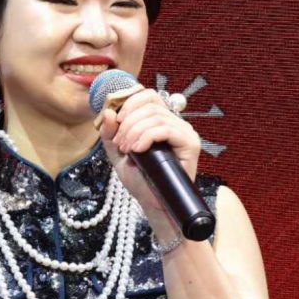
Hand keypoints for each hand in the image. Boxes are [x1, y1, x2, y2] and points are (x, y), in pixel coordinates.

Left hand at [98, 87, 201, 230]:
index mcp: (160, 120)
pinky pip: (165, 129)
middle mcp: (175, 122)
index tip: (117, 121)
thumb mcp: (118, 153)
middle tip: (120, 143)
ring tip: (127, 150)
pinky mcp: (190, 143)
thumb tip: (108, 112)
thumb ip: (110, 134)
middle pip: (149, 104)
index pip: (147, 95)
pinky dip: (147, 137)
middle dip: (128, 122)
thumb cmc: (140, 179)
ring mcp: (184, 131)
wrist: (153, 203)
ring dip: (134, 132)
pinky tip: (138, 150)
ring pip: (155, 117)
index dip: (129, 102)